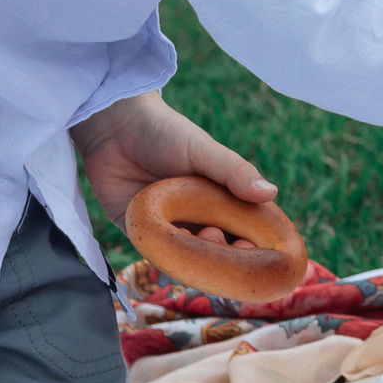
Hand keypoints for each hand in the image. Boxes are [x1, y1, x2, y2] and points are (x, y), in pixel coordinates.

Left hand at [72, 91, 275, 243]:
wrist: (112, 126)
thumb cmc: (165, 131)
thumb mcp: (204, 150)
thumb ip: (234, 172)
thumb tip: (270, 192)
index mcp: (217, 198)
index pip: (240, 228)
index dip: (250, 242)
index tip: (254, 247)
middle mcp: (195, 216)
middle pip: (215, 248)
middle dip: (223, 253)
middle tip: (226, 241)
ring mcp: (167, 226)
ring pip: (186, 255)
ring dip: (196, 257)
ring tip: (205, 237)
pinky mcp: (138, 231)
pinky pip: (154, 252)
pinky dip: (165, 257)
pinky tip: (175, 252)